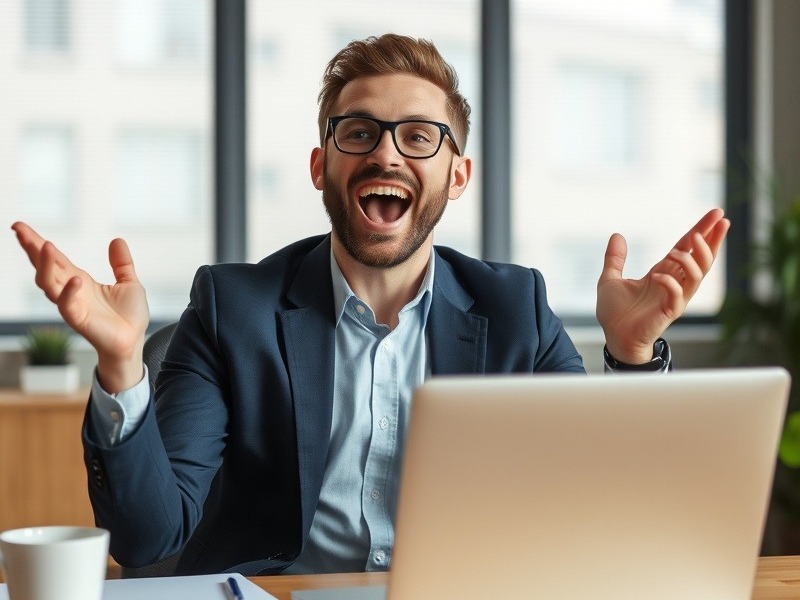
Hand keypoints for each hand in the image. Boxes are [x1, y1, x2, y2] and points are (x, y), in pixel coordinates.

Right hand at [12, 222, 149, 391]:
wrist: (134, 341)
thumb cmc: (130, 316)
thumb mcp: (129, 283)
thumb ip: (121, 263)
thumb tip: (117, 239)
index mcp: (79, 280)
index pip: (55, 258)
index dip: (37, 242)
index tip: (20, 226)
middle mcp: (71, 290)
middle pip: (44, 266)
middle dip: (31, 248)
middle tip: (19, 229)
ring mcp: (72, 305)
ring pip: (48, 283)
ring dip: (44, 264)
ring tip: (44, 244)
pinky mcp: (78, 319)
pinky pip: (67, 304)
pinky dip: (69, 291)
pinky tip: (75, 280)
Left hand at [596, 208, 729, 363]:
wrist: (614, 337)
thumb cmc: (615, 313)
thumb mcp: (610, 279)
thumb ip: (615, 258)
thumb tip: (617, 235)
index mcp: (663, 273)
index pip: (686, 248)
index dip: (701, 231)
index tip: (716, 214)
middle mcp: (674, 284)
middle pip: (702, 258)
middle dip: (712, 238)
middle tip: (719, 219)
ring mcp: (674, 298)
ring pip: (697, 276)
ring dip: (691, 260)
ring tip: (677, 251)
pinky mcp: (669, 312)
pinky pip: (678, 296)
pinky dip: (670, 283)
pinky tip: (657, 276)